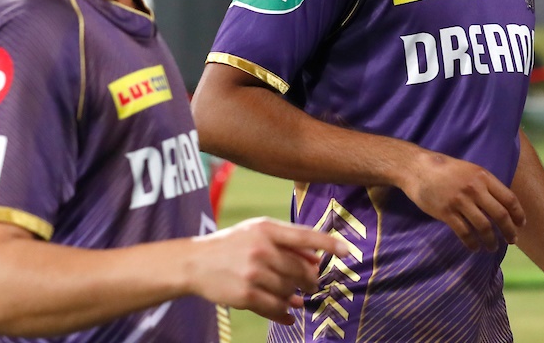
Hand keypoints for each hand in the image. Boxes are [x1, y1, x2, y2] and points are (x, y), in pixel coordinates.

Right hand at [186, 217, 346, 323]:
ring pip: (289, 290)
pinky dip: (285, 313)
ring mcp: (253, 273)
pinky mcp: (246, 295)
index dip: (329, 244)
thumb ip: (287, 241)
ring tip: (296, 298)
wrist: (195, 262)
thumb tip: (317, 259)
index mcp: (267, 229)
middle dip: (311, 279)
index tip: (348, 251)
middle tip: (313, 284)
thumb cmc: (232, 244)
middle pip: (301, 269)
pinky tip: (289, 314)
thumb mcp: (257, 231)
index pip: (305, 236)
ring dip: (296, 297)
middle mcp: (261, 249)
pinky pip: (275, 307)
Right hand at [400, 150, 525, 250]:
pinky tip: (475, 248)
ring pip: (484, 227)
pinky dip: (472, 243)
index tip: (521, 224)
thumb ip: (486, 184)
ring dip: (491, 241)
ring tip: (492, 247)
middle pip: (500, 215)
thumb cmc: (446, 169)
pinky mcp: (446, 212)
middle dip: (509, 231)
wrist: (418, 168)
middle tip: (512, 240)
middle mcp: (475, 189)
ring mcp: (460, 201)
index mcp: (484, 176)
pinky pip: (465, 233)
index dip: (518, 214)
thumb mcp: (471, 170)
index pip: (509, 198)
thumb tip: (502, 203)